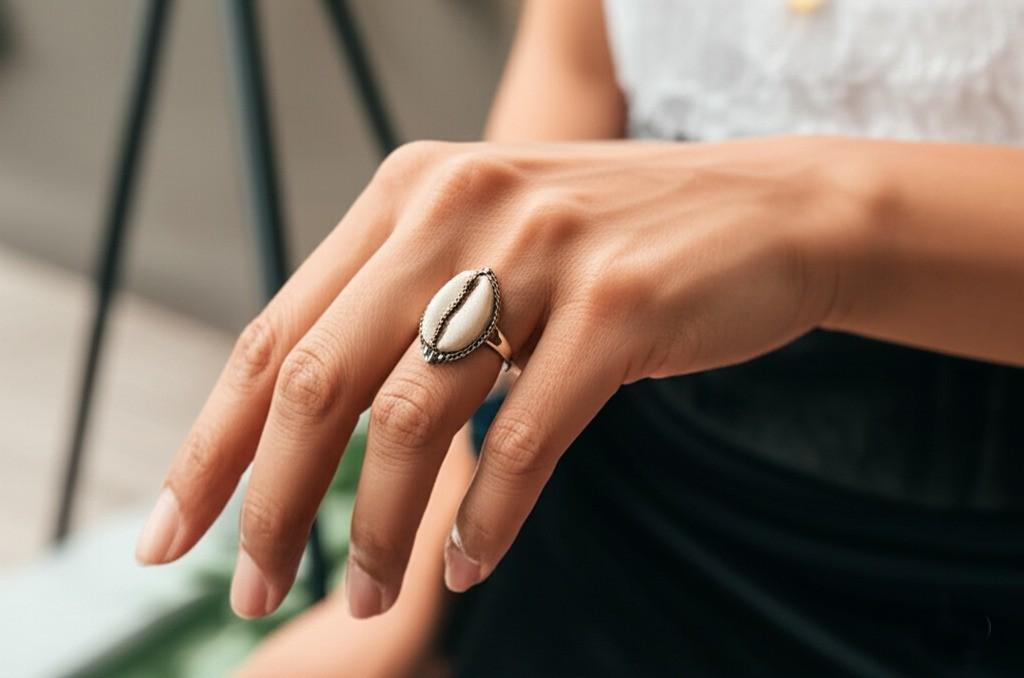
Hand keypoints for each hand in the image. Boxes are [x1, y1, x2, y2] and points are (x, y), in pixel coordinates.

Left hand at [135, 137, 861, 617]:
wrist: (764, 212)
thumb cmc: (609, 249)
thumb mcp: (488, 251)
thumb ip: (397, 314)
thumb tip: (296, 437)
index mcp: (407, 194)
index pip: (273, 334)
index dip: (211, 446)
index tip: (169, 537)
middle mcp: (459, 206)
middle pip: (319, 379)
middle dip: (272, 504)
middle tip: (250, 589)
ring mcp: (543, 249)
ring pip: (416, 418)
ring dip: (379, 528)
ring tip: (371, 595)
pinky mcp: (622, 304)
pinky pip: (526, 438)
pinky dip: (486, 517)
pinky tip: (466, 563)